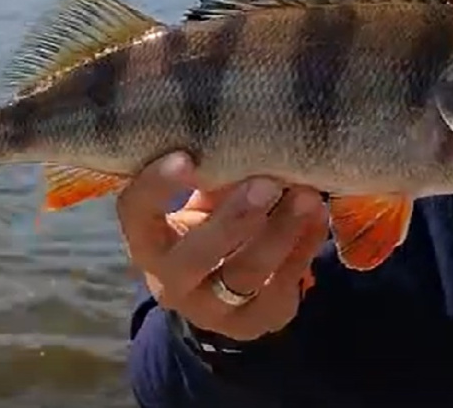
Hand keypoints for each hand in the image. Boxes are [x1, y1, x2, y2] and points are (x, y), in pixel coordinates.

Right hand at [116, 152, 328, 340]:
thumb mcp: (201, 198)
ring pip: (245, 274)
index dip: (155, 188)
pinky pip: (283, 287)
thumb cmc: (207, 223)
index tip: (186, 156)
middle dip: (233, 220)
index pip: (135, 215)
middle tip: (267, 184)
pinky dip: (304, 247)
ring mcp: (212, 310)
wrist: (220, 289)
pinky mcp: (255, 322)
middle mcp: (171, 282)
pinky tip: (317, 216)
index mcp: (148, 241)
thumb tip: (248, 130)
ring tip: (307, 196)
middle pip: (195, 257)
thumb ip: (214, 173)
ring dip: (280, 232)